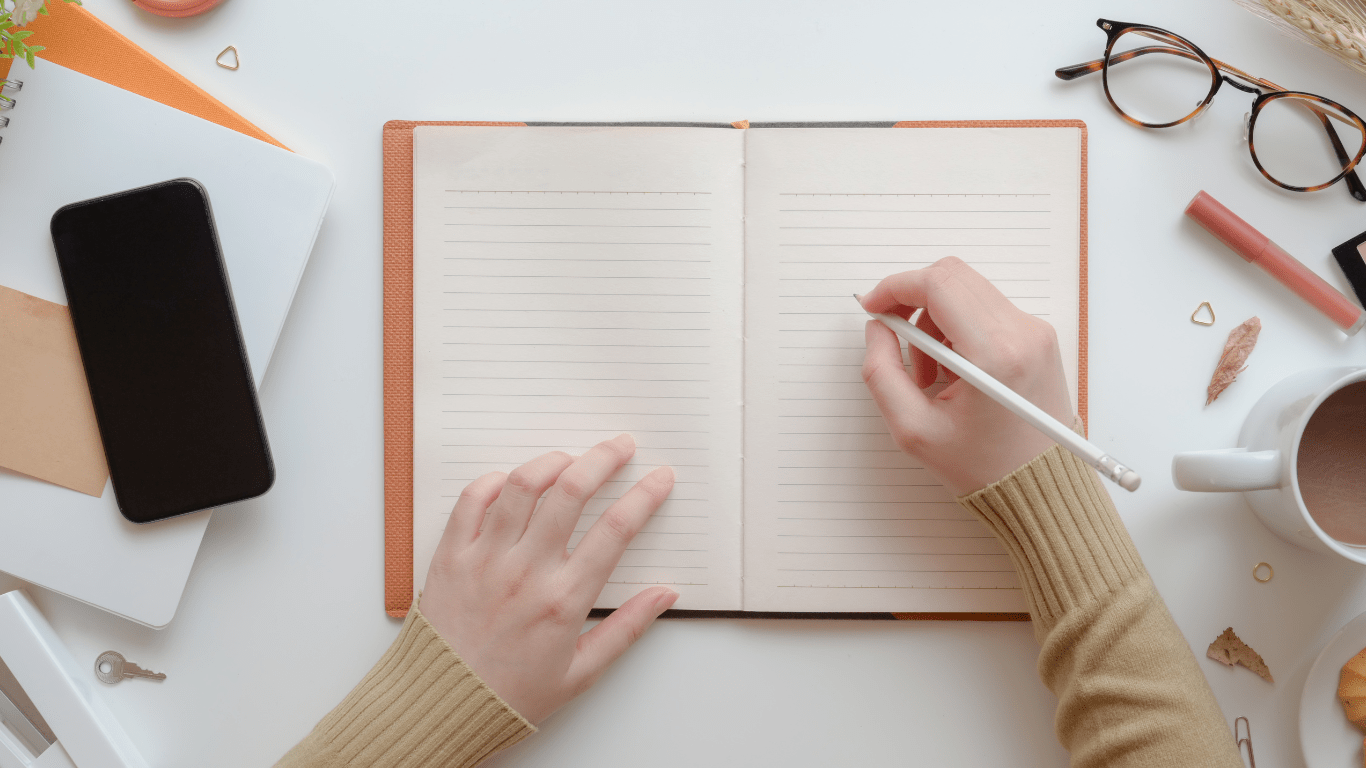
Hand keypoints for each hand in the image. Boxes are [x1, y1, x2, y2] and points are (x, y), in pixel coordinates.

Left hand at [418, 434, 677, 724]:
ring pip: (522, 485)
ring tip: (570, 458)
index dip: (645, 496)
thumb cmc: (510, 695)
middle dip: (604, 459)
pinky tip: (512, 483)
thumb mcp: (581, 672)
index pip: (615, 530)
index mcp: (564, 600)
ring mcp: (485, 559)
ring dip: (552, 461)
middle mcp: (525, 571)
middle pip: (571, 491)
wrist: (441, 708)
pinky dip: (495, 481)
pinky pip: (472, 500)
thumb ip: (627, 628)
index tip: (660, 478)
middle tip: (620, 446)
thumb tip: (666, 594)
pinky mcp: (450, 556)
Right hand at [859, 257, 1073, 495]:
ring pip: (968, 291)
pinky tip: (952, 370)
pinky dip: (958, 328)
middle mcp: (1022, 333)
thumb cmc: (983, 466)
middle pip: (953, 277)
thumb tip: (877, 329)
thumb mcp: (913, 430)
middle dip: (912, 300)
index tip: (873, 308)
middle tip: (895, 337)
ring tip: (928, 371)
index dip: (895, 288)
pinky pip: (987, 309)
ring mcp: (1036, 332)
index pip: (938, 285)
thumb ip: (881, 372)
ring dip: (934, 319)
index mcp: (994, 355)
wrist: (1040, 488)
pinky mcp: (1039, 337)